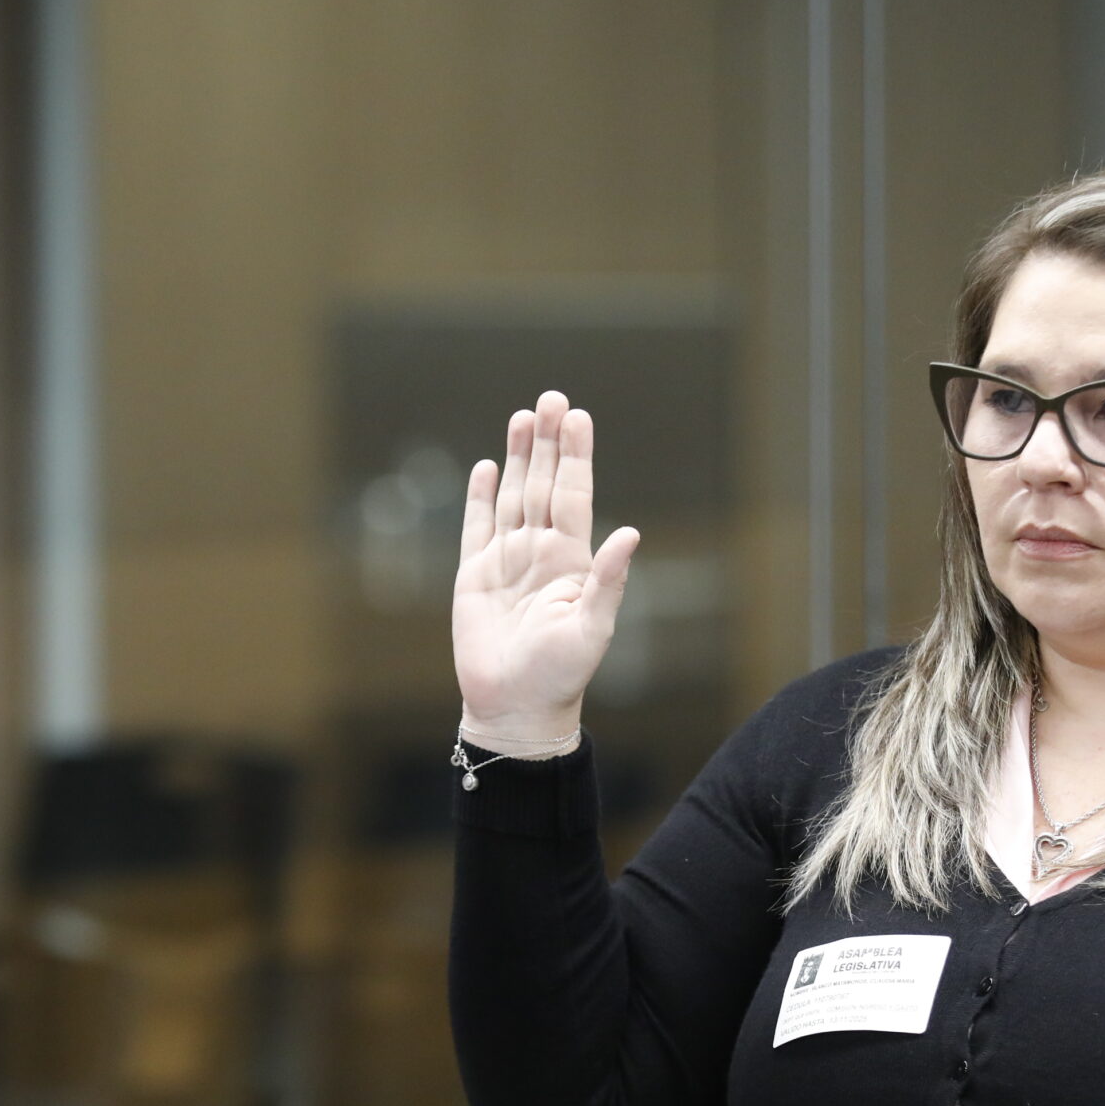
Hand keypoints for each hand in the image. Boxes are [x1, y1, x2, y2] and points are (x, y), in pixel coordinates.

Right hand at [451, 390, 638, 746]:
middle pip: (542, 484)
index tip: (578, 416)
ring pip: (512, 496)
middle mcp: (540, 552)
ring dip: (516, 458)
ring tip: (523, 417)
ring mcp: (506, 561)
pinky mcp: (473, 576)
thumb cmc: (560, 675)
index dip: (575, 456)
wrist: (515, 707)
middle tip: (551, 398)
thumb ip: (609, 581)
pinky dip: (480, 497)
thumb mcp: (592, 629)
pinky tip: (486, 468)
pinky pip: (476, 527)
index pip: (573, 494)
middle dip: (547, 442)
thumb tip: (630, 533)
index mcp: (571, 560)